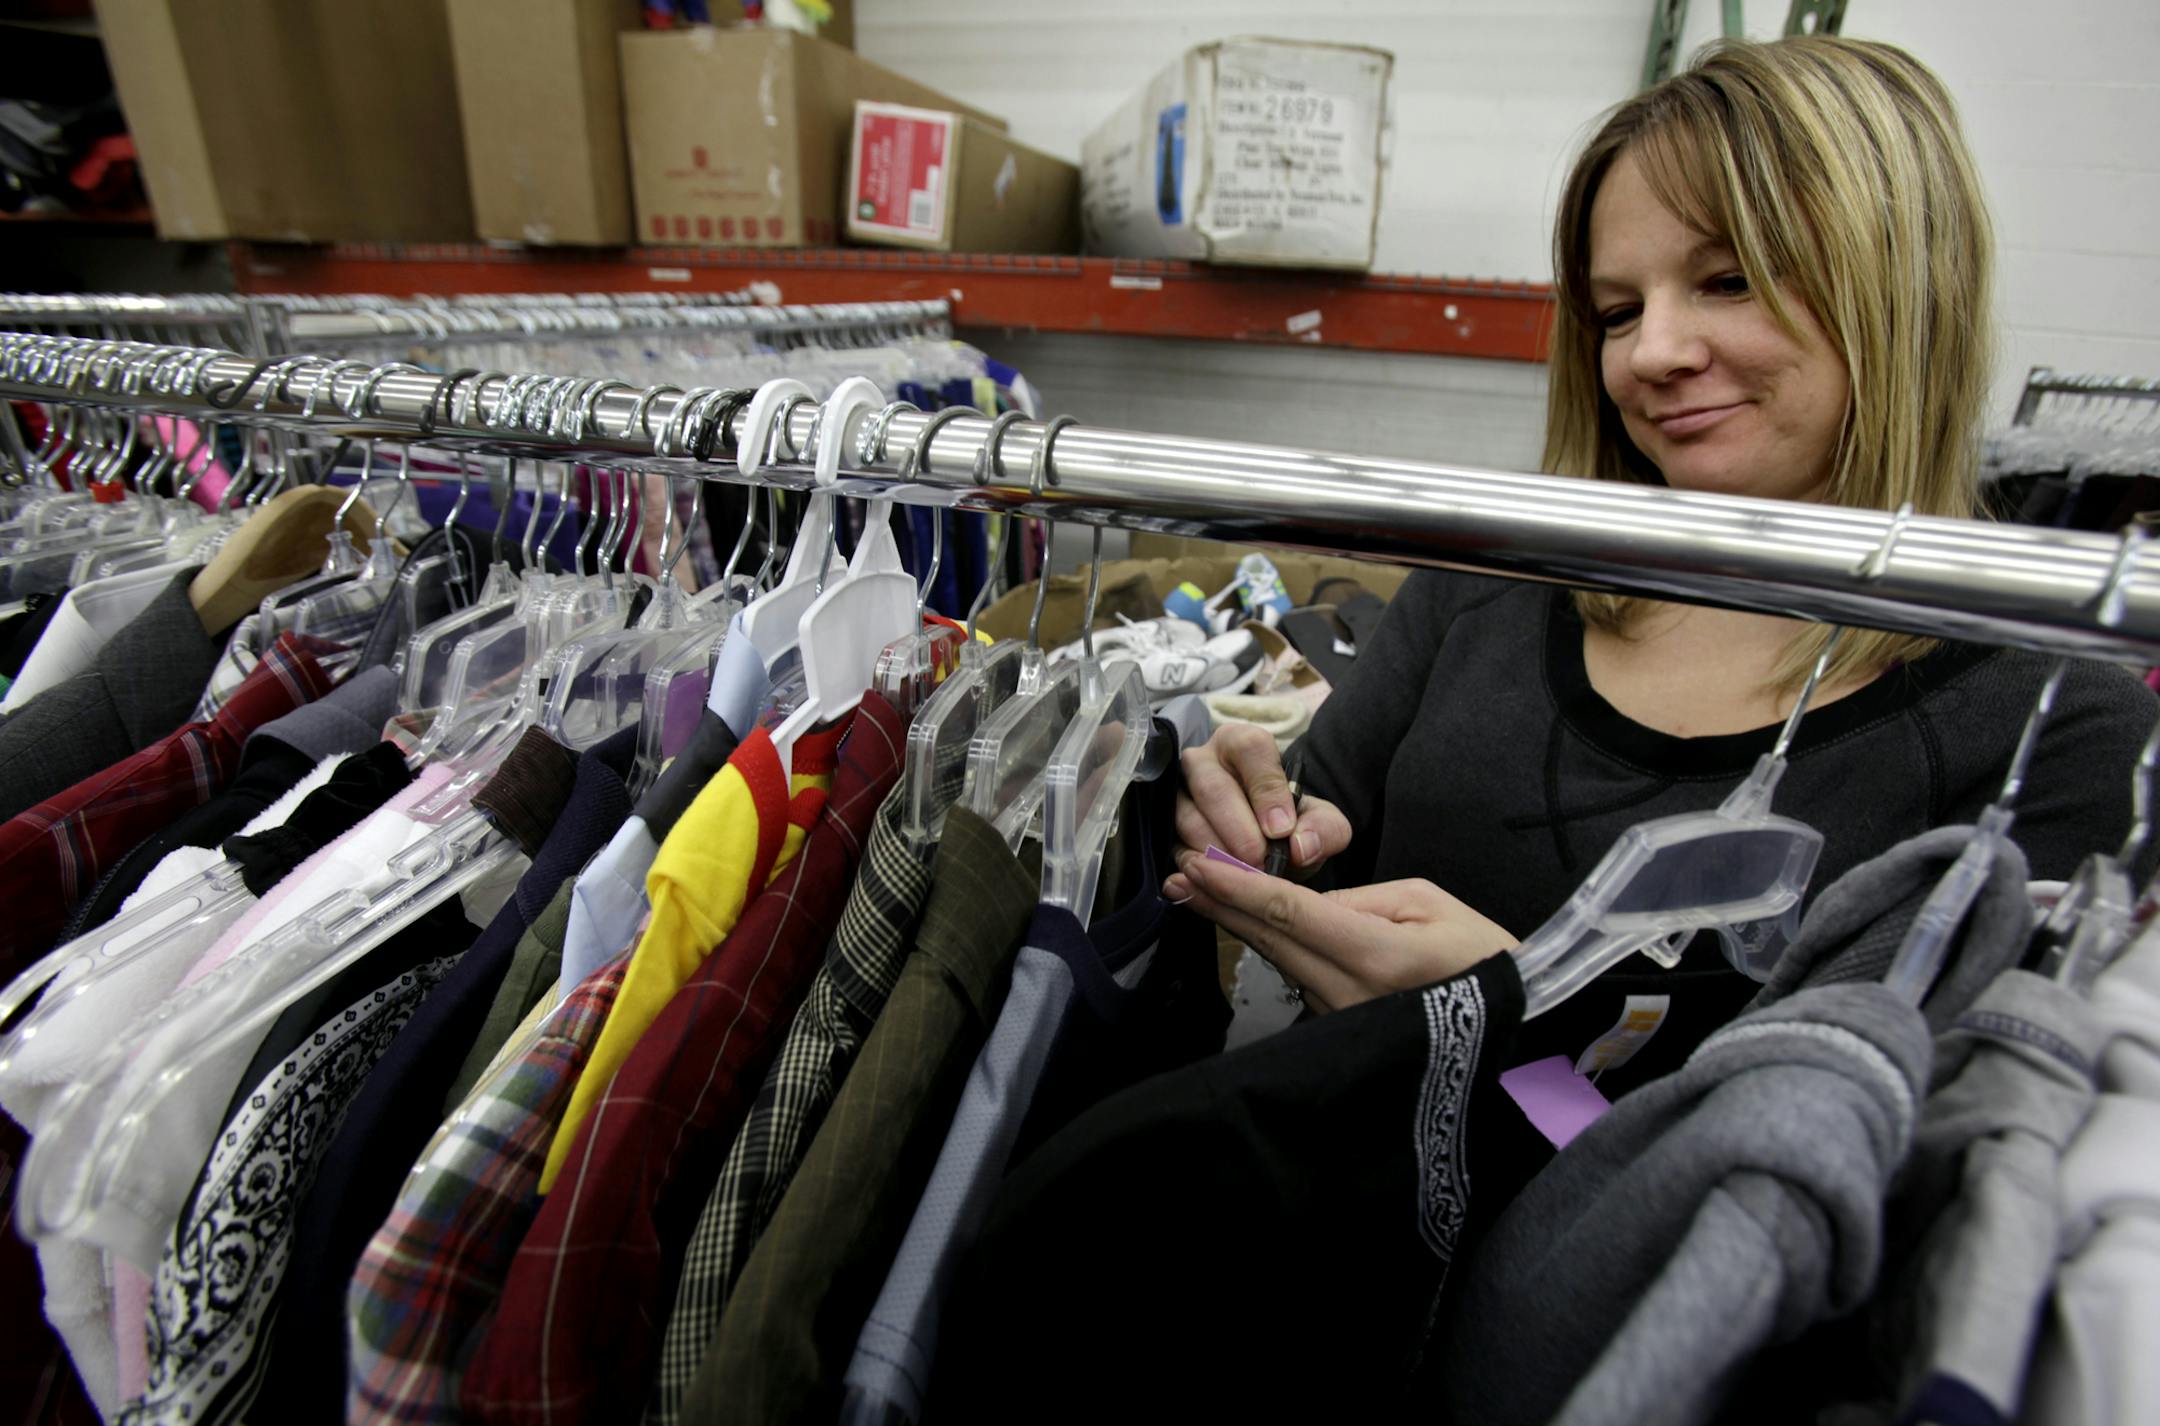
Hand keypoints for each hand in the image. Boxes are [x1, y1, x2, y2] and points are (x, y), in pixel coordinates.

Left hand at [1163, 856, 1516, 1013]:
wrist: (1511, 1021)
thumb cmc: (1477, 953)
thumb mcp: (1427, 905)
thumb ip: (1361, 899)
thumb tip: (1308, 904)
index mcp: (1375, 956)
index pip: (1292, 914)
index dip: (1240, 889)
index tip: (1199, 867)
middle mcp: (1348, 993)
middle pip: (1271, 941)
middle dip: (1220, 904)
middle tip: (1178, 874)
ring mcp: (1340, 1018)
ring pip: (1279, 960)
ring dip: (1237, 924)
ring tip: (1195, 891)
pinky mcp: (1338, 1029)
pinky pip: (1297, 977)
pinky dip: (1268, 946)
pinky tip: (1242, 922)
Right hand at [1175, 724, 1349, 879]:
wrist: (1268, 851)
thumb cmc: (1291, 826)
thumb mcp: (1321, 824)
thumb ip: (1325, 829)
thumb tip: (1301, 846)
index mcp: (1244, 745)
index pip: (1250, 748)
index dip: (1266, 790)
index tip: (1281, 830)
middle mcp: (1203, 762)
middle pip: (1212, 787)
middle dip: (1237, 829)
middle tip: (1259, 861)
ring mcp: (1177, 794)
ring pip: (1187, 818)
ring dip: (1217, 852)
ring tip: (1244, 875)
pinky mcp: (1164, 829)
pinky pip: (1172, 847)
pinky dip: (1197, 870)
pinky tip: (1219, 885)